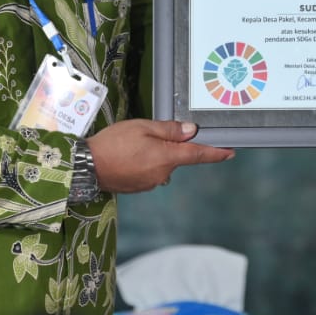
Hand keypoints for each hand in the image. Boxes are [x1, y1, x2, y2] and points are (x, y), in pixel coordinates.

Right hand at [86, 118, 233, 192]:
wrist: (86, 167)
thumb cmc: (112, 144)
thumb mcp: (142, 127)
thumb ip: (169, 130)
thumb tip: (191, 131)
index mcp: (167, 158)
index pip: (198, 155)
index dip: (216, 153)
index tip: (230, 152)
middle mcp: (163, 174)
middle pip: (177, 157)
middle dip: (169, 146)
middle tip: (147, 134)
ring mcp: (151, 183)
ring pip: (162, 164)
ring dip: (155, 154)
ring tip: (131, 145)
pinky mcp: (140, 187)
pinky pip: (151, 172)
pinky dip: (145, 163)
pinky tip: (129, 156)